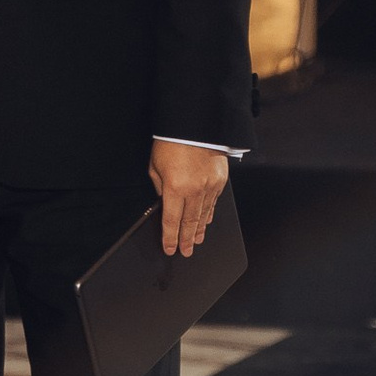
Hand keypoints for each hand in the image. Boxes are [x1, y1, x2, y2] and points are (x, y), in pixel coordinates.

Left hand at [149, 141, 228, 258]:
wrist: (195, 123)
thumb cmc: (172, 141)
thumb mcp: (155, 166)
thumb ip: (160, 188)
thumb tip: (165, 202)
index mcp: (175, 188)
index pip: (171, 221)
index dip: (170, 238)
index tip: (169, 248)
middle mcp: (194, 190)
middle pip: (189, 222)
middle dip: (186, 240)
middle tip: (186, 252)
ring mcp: (210, 186)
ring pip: (204, 215)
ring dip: (199, 230)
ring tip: (196, 241)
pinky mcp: (220, 180)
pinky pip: (214, 203)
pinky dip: (209, 214)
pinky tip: (206, 222)